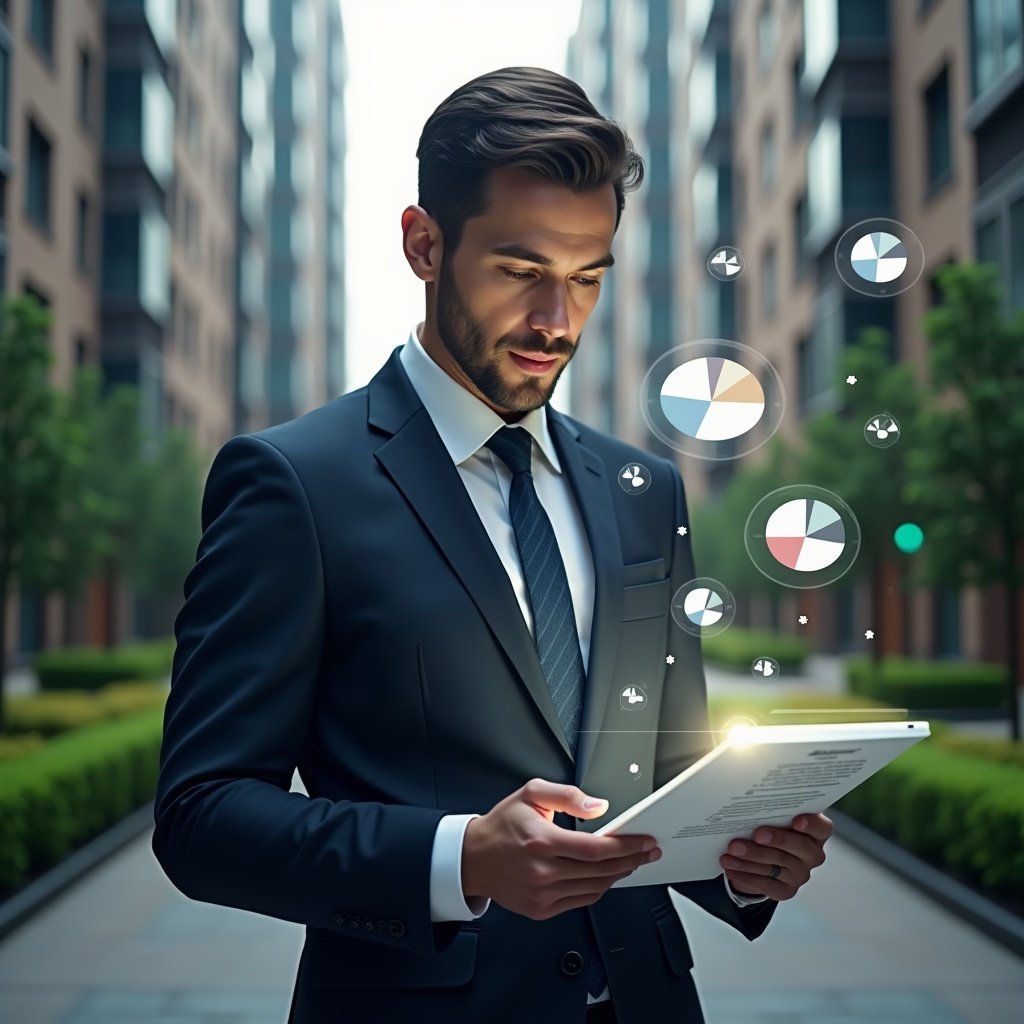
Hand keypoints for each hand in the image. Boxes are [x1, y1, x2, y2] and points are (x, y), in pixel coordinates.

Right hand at [461, 778, 661, 920]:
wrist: (473, 858)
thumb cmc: (502, 825)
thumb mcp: (530, 794)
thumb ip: (567, 795)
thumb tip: (598, 807)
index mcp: (541, 841)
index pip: (595, 849)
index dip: (625, 846)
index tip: (643, 841)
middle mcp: (542, 871)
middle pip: (600, 870)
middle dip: (631, 860)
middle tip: (647, 851)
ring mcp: (541, 894)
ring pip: (594, 888)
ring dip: (618, 875)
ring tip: (630, 861)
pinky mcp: (541, 909)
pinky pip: (581, 901)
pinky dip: (599, 888)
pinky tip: (606, 876)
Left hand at [719, 813, 831, 900]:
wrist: (761, 856)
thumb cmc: (769, 825)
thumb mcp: (774, 816)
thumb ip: (772, 809)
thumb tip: (750, 797)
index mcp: (815, 832)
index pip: (822, 828)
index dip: (812, 824)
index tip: (797, 821)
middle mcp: (812, 854)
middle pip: (799, 846)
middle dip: (776, 839)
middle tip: (756, 834)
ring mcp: (801, 874)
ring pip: (778, 864)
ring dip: (751, 857)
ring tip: (731, 851)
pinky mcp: (786, 890)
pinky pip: (767, 884)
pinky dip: (746, 875)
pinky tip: (730, 868)